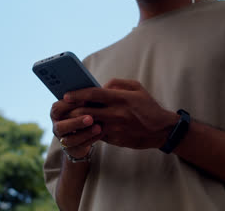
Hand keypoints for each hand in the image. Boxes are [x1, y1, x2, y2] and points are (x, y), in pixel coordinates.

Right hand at [50, 100, 103, 158]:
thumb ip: (86, 96)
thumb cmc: (86, 110)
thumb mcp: (85, 102)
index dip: (71, 105)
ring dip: (84, 133)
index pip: (58, 107)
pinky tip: (102, 133)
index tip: (85, 100)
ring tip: (98, 127)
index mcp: (57, 110)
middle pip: (61, 125)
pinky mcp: (72, 148)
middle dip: (76, 121)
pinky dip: (91, 139)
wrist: (86, 131)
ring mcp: (63, 138)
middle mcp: (57, 125)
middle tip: (91, 117)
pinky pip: (79, 146)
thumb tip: (99, 88)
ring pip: (69, 139)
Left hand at [64, 78, 178, 148]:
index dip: (78, 94)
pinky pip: (96, 135)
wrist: (162, 130)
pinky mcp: (115, 139)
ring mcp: (115, 128)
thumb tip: (101, 86)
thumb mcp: (137, 88)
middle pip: (86, 112)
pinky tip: (82, 129)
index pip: (94, 94)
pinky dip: (87, 132)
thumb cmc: (149, 107)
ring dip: (77, 123)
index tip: (66, 95)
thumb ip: (117, 84)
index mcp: (121, 98)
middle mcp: (117, 114)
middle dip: (71, 110)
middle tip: (62, 109)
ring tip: (68, 119)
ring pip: (89, 126)